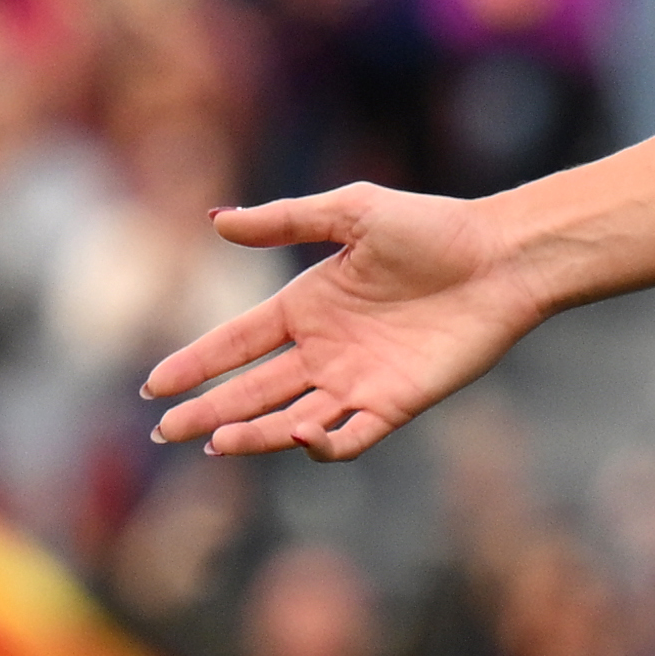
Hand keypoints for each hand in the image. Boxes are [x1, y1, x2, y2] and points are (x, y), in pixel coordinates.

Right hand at [144, 185, 536, 462]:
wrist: (501, 258)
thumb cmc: (431, 228)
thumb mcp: (351, 211)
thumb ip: (285, 220)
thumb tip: (216, 222)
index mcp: (306, 306)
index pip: (235, 343)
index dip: (194, 364)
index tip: (153, 387)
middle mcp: (324, 350)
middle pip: (252, 389)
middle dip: (207, 411)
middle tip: (166, 431)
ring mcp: (358, 381)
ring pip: (291, 419)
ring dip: (254, 433)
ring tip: (216, 441)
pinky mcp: (396, 403)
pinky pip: (351, 436)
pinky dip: (323, 444)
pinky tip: (299, 435)